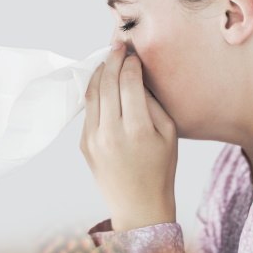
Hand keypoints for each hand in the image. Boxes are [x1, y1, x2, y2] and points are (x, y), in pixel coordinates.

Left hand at [80, 43, 177, 231]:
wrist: (138, 206)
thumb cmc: (160, 168)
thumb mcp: (168, 134)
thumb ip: (152, 103)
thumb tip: (136, 76)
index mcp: (138, 130)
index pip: (129, 83)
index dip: (130, 63)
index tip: (133, 52)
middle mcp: (112, 132)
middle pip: (107, 83)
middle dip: (113, 60)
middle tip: (118, 46)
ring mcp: (94, 139)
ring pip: (92, 94)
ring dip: (100, 72)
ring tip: (109, 59)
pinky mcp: (84, 144)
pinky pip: (88, 110)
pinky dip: (95, 92)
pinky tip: (103, 83)